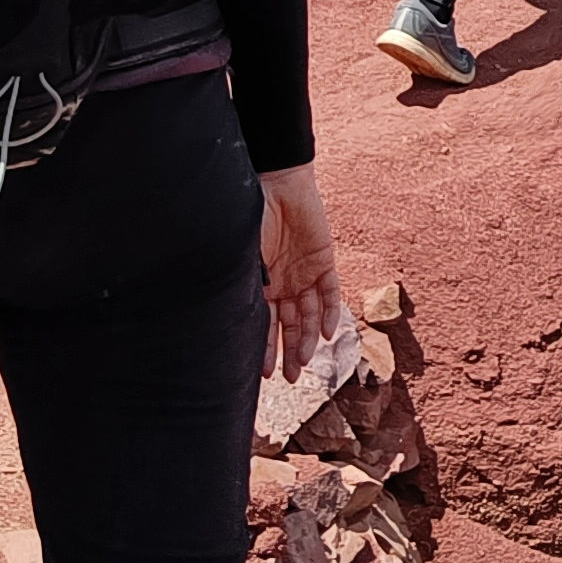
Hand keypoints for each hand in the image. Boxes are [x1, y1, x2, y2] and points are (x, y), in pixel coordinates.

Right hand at [259, 162, 348, 381]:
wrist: (278, 183)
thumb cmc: (253, 217)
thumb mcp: (244, 255)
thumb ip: (245, 284)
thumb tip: (231, 315)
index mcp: (262, 283)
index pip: (264, 323)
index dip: (265, 347)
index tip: (263, 373)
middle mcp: (284, 283)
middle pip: (289, 325)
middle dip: (289, 352)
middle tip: (289, 379)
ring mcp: (304, 273)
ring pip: (309, 314)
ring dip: (307, 339)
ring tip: (304, 363)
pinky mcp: (324, 260)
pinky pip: (329, 291)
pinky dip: (329, 311)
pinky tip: (327, 333)